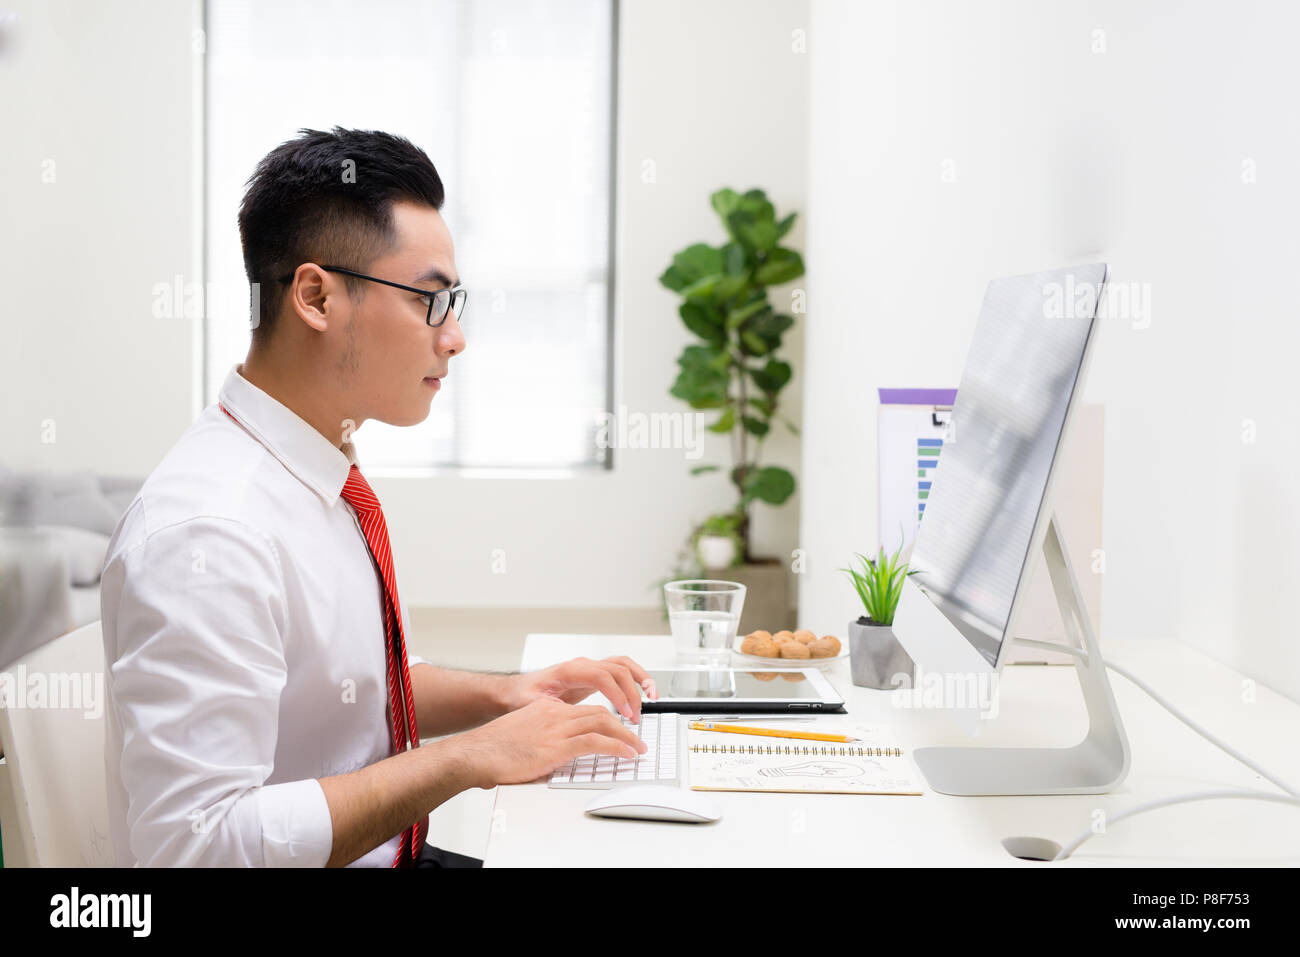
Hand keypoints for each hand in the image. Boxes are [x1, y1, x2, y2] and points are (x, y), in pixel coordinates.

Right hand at [458, 698, 647, 787]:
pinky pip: (596, 742)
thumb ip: (541, 740)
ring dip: (626, 736)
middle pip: (599, 713)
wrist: (474, 755)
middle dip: (622, 725)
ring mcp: (556, 729)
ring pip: (603, 723)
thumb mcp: (522, 736)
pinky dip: (617, 747)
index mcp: (546, 710)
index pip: (585, 710)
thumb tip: (553, 757)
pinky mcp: (557, 746)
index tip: (618, 730)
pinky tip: (627, 754)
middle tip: (635, 738)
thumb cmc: (491, 750)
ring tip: (637, 748)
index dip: (607, 719)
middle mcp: (554, 714)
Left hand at [505, 655, 658, 722]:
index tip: (625, 715)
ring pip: (623, 665)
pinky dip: (635, 679)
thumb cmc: (524, 696)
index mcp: (569, 671)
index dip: (617, 695)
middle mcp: (582, 665)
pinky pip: (621, 672)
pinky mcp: (595, 676)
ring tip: (652, 697)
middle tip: (636, 716)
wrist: (518, 690)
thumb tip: (566, 716)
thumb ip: (549, 708)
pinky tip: (644, 694)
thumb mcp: (532, 704)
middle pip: (618, 669)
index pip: (602, 676)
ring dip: (640, 679)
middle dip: (632, 691)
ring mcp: (590, 668)